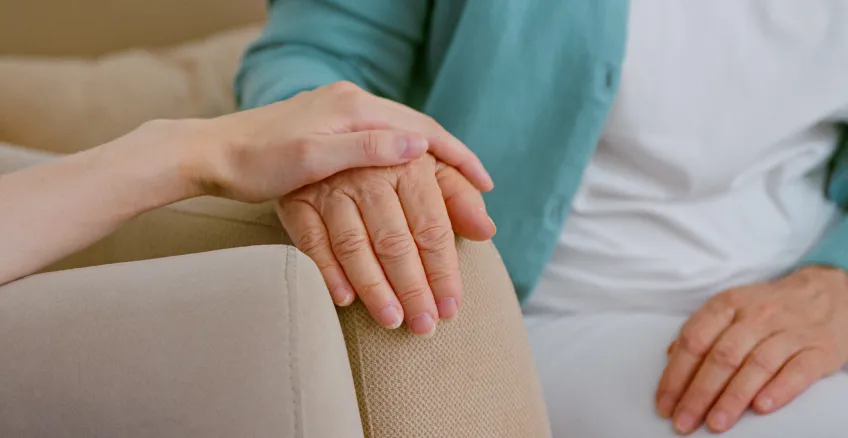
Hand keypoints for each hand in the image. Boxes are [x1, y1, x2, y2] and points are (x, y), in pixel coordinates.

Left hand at [188, 80, 492, 202]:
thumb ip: (366, 148)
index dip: (456, 157)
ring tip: (454, 187)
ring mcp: (339, 113)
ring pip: (400, 134)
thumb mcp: (312, 157)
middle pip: (417, 128)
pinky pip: (381, 139)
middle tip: (480, 190)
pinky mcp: (327, 126)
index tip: (483, 183)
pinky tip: (410, 174)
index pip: (421, 128)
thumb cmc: (256, 162)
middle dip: (450, 159)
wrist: (210, 153)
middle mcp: (351, 103)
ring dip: (429, 160)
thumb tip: (419, 145)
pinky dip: (404, 157)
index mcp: (354, 107)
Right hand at [279, 153, 495, 335]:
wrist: (332, 135)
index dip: (443, 272)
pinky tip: (345, 300)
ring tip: (392, 320)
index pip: (431, 228)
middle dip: (412, 289)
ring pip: (354, 245)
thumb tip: (486, 231)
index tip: (451, 308)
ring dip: (374, 288)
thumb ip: (459, 199)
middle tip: (423, 326)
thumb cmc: (393, 162)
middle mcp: (369, 174)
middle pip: (395, 241)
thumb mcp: (431, 169)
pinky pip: (312, 241)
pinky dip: (328, 272)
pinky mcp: (298, 200)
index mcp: (410, 165)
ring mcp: (331, 187)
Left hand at [656, 266, 847, 434]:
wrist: (827, 293)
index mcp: (728, 304)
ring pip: (756, 366)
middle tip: (684, 421)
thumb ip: (702, 329)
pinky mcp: (820, 349)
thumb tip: (669, 355)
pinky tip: (760, 408)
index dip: (675, 375)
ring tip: (715, 423)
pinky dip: (778, 390)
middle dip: (698, 393)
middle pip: (722, 357)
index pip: (694, 341)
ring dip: (732, 398)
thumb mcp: (731, 306)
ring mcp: (790, 332)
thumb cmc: (769, 307)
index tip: (664, 403)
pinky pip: (798, 371)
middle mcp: (757, 316)